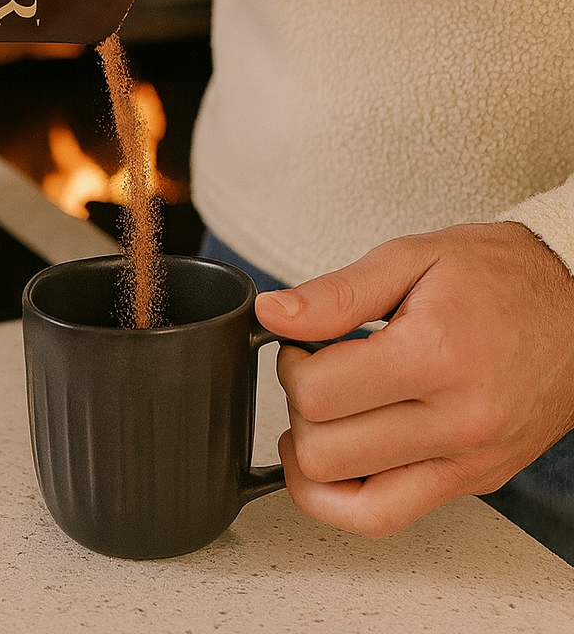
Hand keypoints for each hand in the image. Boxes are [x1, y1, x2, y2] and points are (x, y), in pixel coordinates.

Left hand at [254, 222, 573, 536]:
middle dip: (299, 408)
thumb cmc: (501, 277)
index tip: (300, 343)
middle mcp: (456, 420)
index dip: (290, 364)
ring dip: (314, 457)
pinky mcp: (472, 482)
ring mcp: (467, 461)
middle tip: (313, 371)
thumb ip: (336, 292)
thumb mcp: (413, 257)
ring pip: (348, 500)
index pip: (320, 394)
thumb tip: (274, 314)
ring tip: (325, 414)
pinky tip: (336, 458)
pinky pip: (387, 517)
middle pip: (325, 452)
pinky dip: (344, 496)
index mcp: (435, 355)